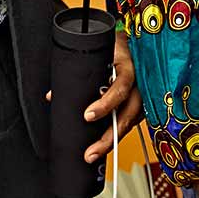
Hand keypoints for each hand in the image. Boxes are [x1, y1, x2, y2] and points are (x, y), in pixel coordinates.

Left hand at [82, 32, 143, 162]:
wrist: (133, 43)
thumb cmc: (114, 48)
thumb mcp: (98, 55)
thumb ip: (79, 73)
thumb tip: (53, 96)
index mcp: (129, 67)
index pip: (121, 87)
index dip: (106, 104)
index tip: (87, 116)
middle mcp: (141, 83)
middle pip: (129, 114)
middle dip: (109, 136)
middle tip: (91, 151)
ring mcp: (145, 94)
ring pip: (132, 122)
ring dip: (113, 140)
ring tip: (95, 153)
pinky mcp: (144, 103)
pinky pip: (132, 121)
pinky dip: (119, 133)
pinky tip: (107, 145)